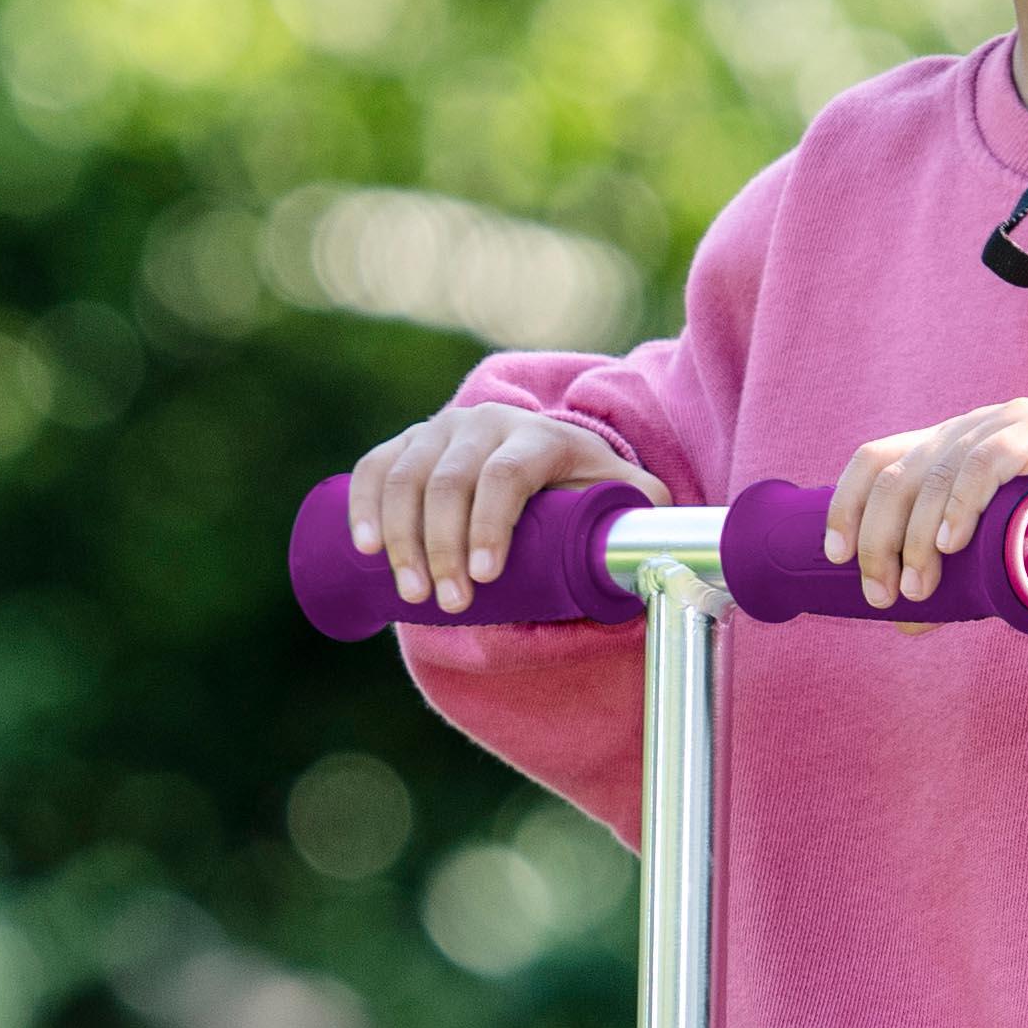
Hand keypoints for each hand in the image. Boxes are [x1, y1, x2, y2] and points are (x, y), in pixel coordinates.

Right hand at [342, 402, 629, 612]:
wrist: (540, 450)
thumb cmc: (582, 487)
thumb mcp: (619, 495)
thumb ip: (645, 515)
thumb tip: (666, 548)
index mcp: (539, 435)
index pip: (505, 474)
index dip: (489, 523)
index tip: (483, 577)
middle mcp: (486, 423)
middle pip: (450, 481)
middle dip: (441, 547)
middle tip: (447, 604)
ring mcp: (441, 429)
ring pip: (406, 477)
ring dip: (399, 538)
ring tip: (409, 596)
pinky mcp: (407, 443)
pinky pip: (374, 468)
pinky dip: (363, 506)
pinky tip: (362, 547)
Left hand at [826, 402, 1027, 616]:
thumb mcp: (1000, 555)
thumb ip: (955, 580)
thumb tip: (901, 622)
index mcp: (952, 441)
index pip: (878, 458)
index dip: (845, 504)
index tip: (834, 557)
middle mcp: (974, 424)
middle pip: (899, 471)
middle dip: (877, 537)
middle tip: (884, 595)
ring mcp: (1012, 424)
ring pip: (938, 472)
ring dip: (916, 536)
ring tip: (918, 588)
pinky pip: (991, 461)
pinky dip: (962, 501)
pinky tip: (951, 542)